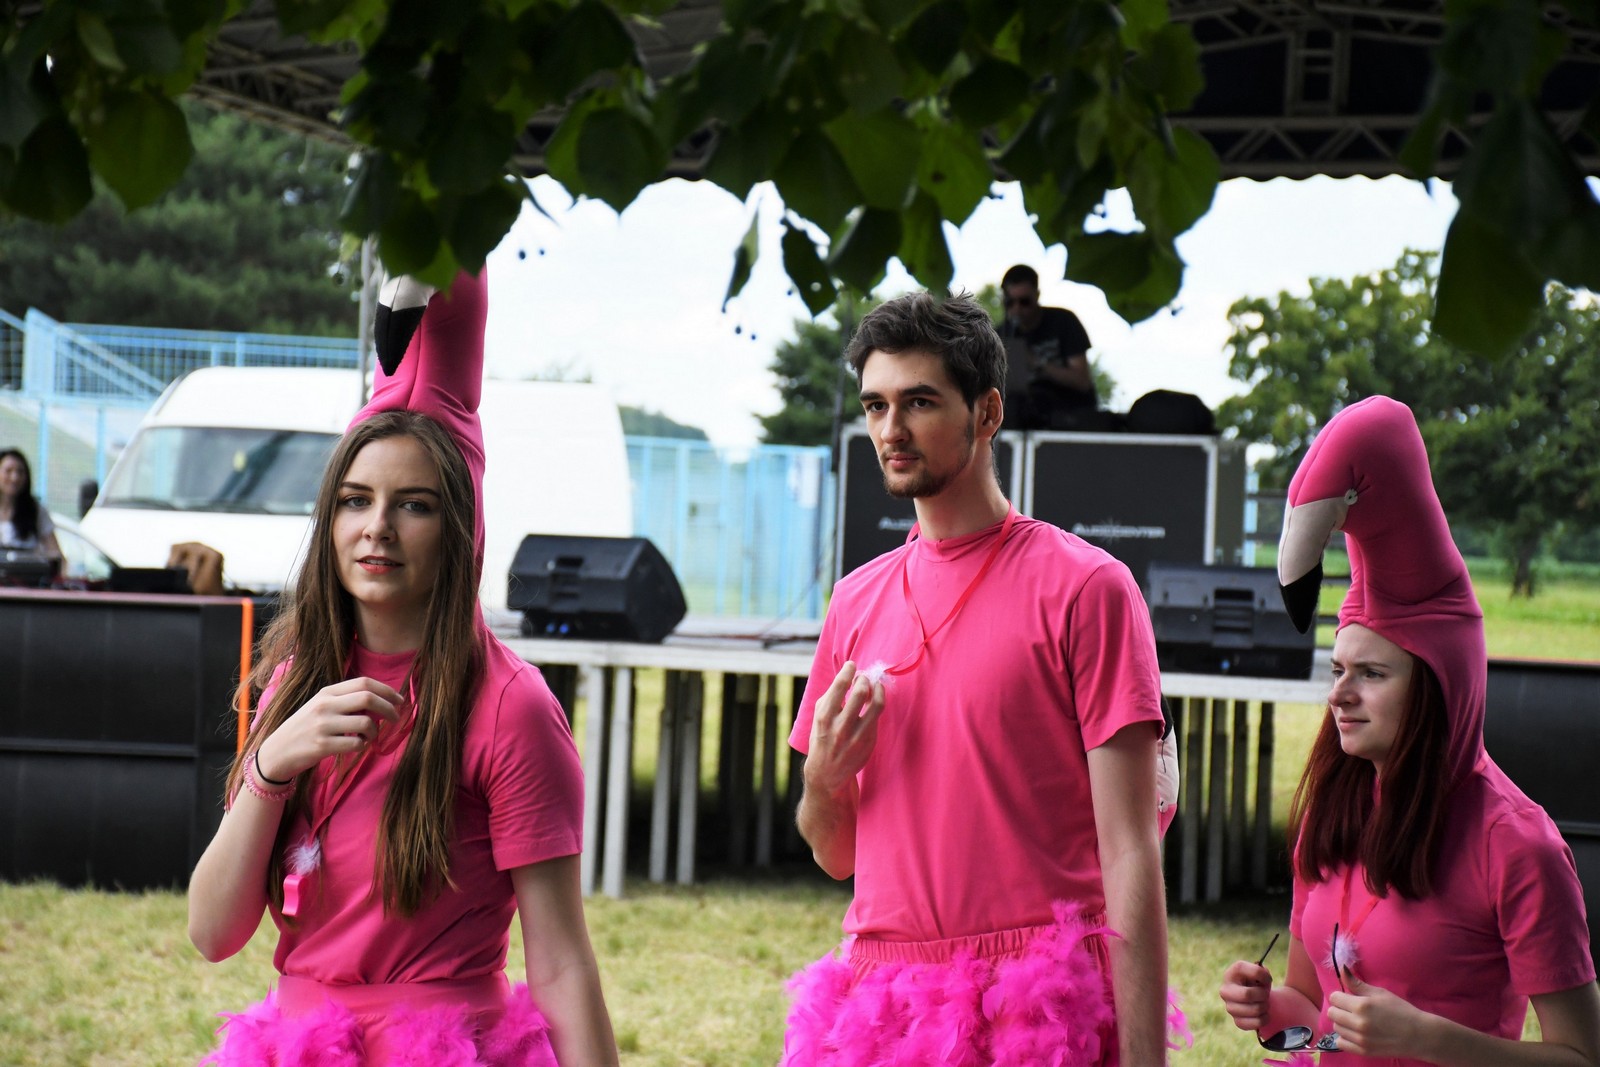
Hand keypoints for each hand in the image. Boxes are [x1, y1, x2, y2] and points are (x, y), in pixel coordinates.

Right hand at [256, 677, 402, 780]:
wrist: (277, 752)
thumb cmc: (305, 728)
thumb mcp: (320, 707)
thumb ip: (345, 701)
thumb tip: (380, 701)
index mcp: (326, 692)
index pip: (364, 682)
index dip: (387, 690)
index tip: (399, 700)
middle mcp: (324, 705)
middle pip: (368, 698)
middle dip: (389, 708)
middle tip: (395, 718)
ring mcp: (323, 725)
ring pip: (366, 723)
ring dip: (375, 732)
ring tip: (369, 736)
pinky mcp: (322, 745)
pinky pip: (356, 744)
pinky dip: (363, 746)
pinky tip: (357, 746)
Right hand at [804, 661, 884, 798]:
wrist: (827, 773)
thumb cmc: (823, 738)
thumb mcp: (818, 718)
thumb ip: (830, 697)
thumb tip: (847, 675)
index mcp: (824, 717)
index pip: (839, 686)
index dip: (848, 671)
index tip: (852, 665)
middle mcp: (841, 727)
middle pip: (860, 692)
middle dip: (864, 679)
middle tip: (863, 677)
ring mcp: (857, 736)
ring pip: (876, 704)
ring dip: (877, 689)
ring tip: (875, 686)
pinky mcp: (869, 742)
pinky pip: (877, 717)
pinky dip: (877, 704)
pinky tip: (873, 700)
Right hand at [1219, 959, 1273, 1031]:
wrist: (1252, 997)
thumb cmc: (1255, 982)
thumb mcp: (1258, 972)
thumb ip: (1262, 972)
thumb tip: (1266, 978)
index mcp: (1231, 974)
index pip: (1254, 972)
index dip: (1265, 976)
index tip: (1267, 979)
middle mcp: (1225, 990)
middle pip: (1247, 995)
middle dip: (1263, 994)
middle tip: (1265, 994)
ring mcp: (1230, 1007)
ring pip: (1256, 1009)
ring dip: (1265, 1006)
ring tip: (1263, 1002)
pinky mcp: (1237, 1021)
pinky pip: (1257, 1022)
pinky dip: (1265, 1018)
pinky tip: (1262, 1013)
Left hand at [1326, 973, 1430, 1057]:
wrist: (1418, 1035)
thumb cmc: (1400, 1010)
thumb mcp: (1379, 993)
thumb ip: (1357, 983)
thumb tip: (1341, 969)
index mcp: (1361, 1005)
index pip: (1334, 998)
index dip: (1341, 996)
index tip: (1349, 999)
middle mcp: (1357, 1023)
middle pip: (1332, 1013)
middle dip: (1340, 1009)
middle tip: (1351, 1010)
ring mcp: (1360, 1039)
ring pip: (1336, 1028)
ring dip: (1342, 1023)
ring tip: (1355, 1021)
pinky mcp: (1363, 1051)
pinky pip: (1341, 1043)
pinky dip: (1345, 1038)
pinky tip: (1355, 1034)